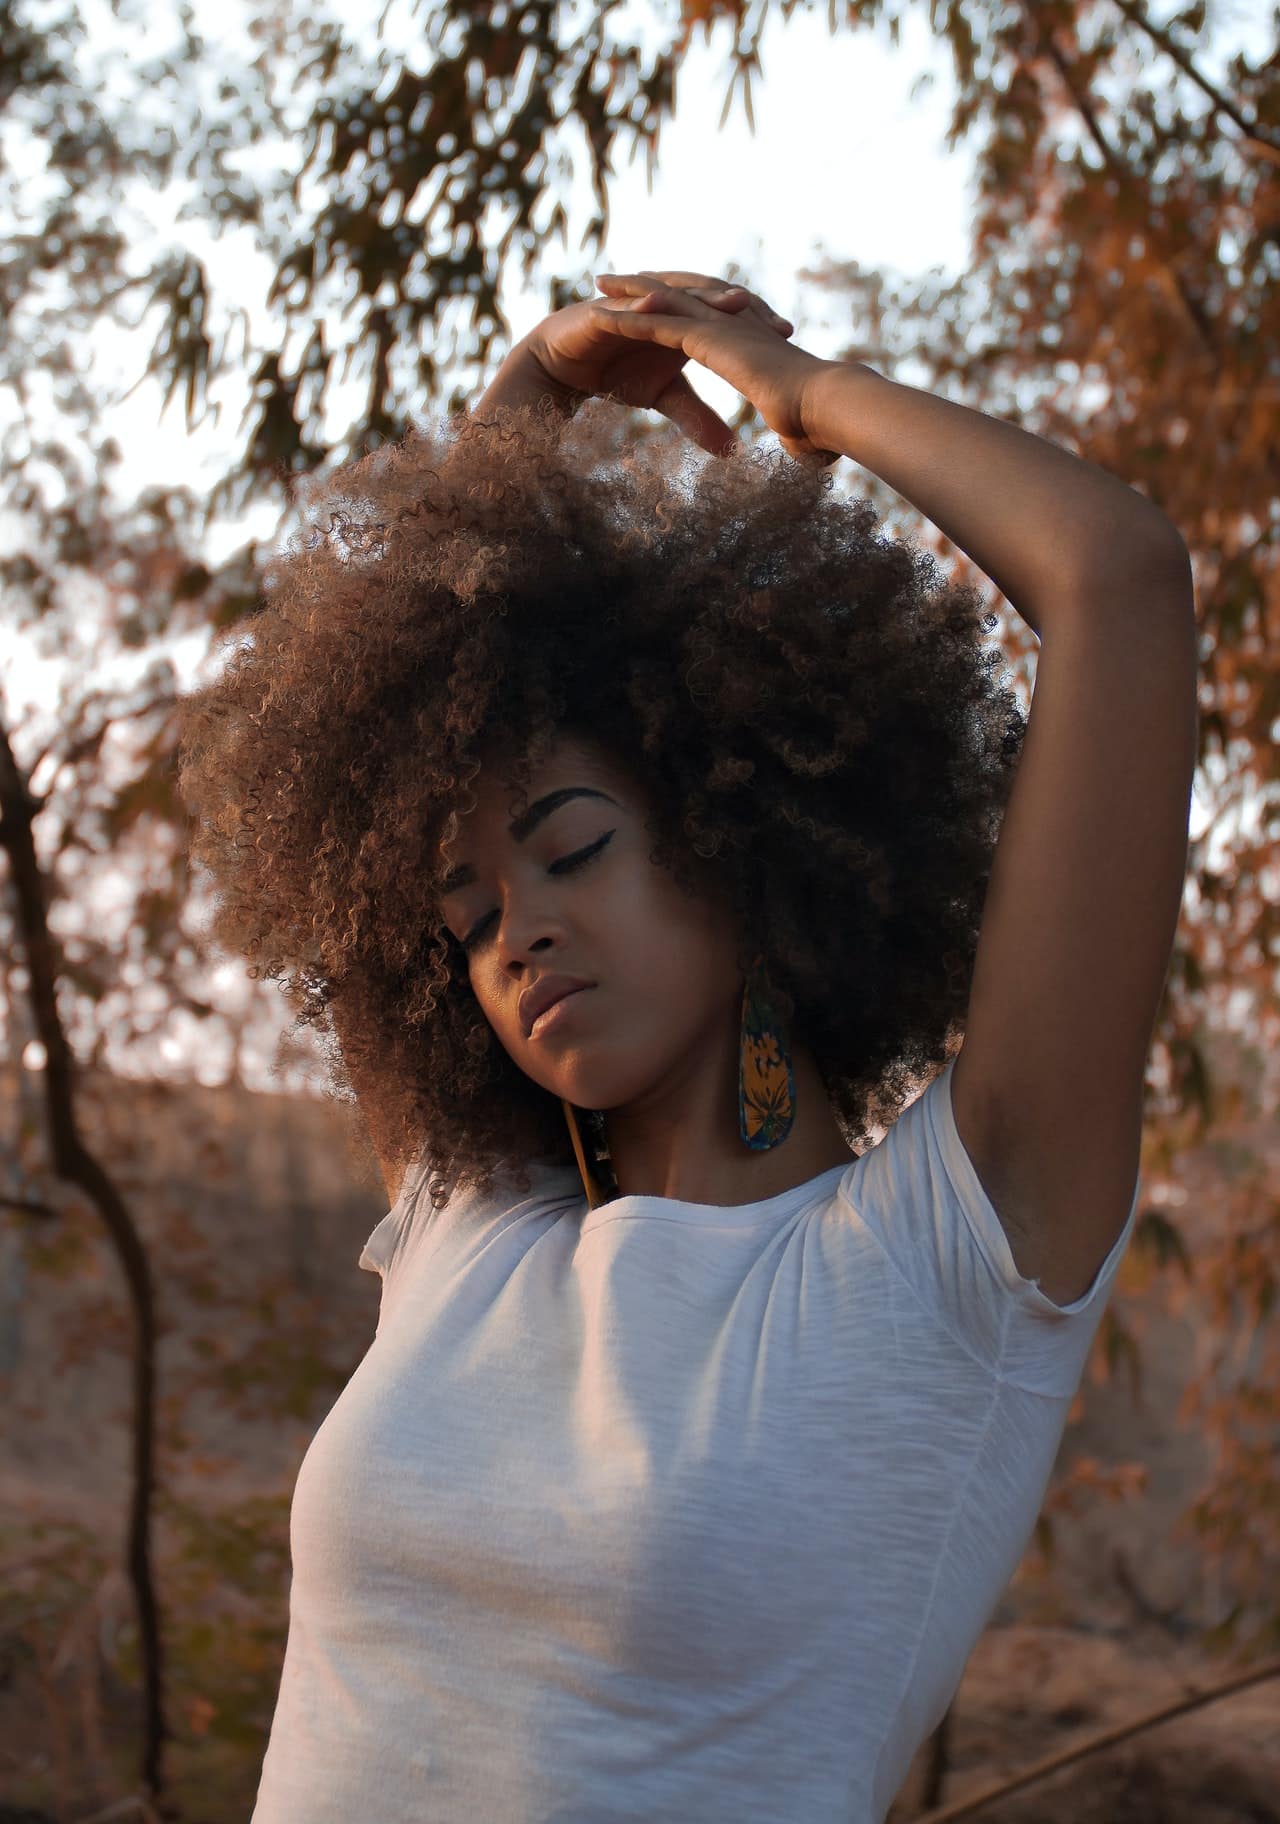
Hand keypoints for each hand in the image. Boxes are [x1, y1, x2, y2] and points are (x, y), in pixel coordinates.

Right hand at [511, 268, 837, 461]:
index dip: (756, 322)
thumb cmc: (614, 372)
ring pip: (672, 295)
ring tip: (734, 303)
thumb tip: (731, 450)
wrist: (562, 365)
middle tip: (774, 321)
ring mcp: (634, 302)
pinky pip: (624, 309)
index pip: (725, 314)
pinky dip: (638, 308)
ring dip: (703, 297)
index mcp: (683, 318)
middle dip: (741, 305)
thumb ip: (697, 417)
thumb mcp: (662, 398)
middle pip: (708, 296)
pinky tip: (656, 311)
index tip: (789, 338)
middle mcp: (663, 303)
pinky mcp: (602, 310)